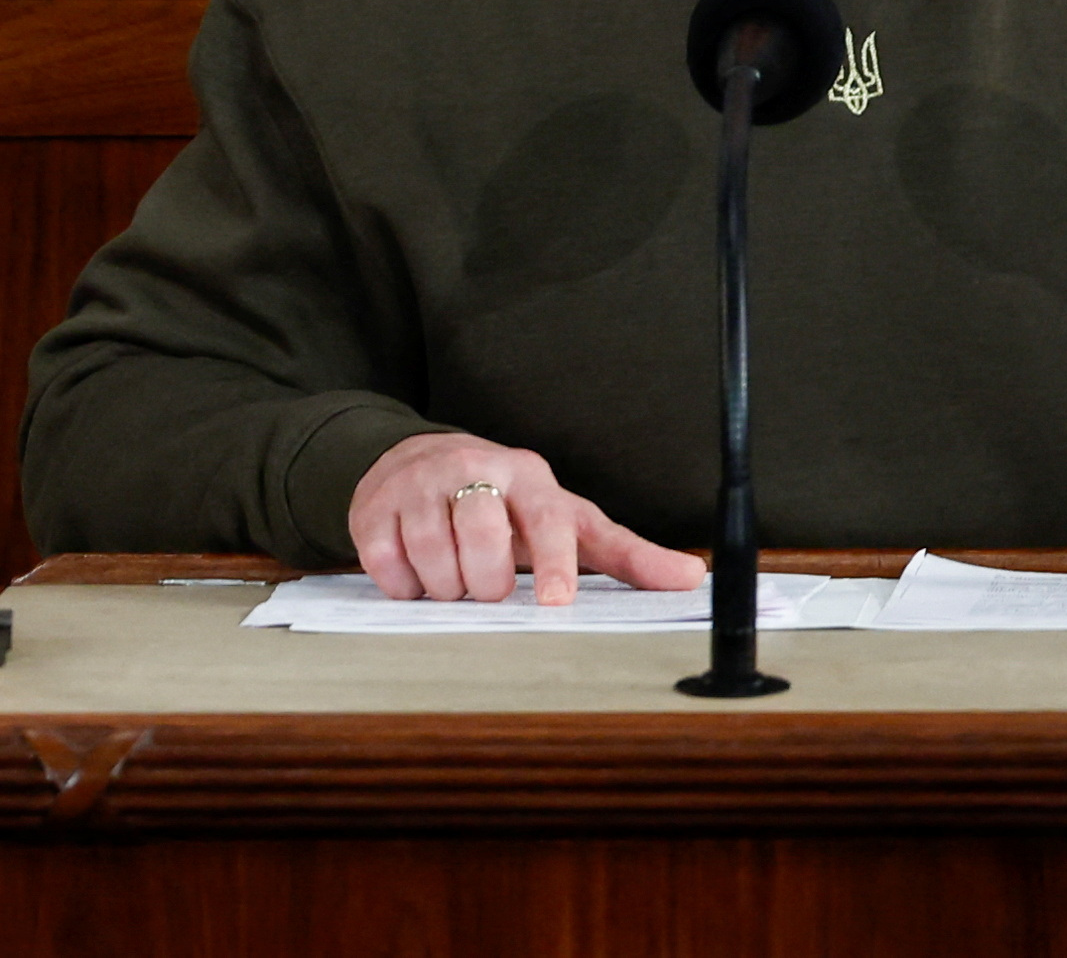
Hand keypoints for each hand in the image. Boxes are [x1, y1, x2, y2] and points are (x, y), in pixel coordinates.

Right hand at [346, 429, 700, 607]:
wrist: (422, 463)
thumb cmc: (510, 505)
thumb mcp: (567, 520)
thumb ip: (626, 554)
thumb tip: (693, 578)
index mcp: (529, 475)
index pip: (547, 518)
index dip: (553, 562)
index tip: (556, 603)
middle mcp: (474, 468)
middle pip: (483, 546)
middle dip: (487, 585)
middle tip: (486, 585)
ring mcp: (419, 484)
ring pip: (435, 561)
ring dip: (446, 589)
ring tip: (454, 577)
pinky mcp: (373, 506)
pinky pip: (387, 568)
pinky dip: (403, 585)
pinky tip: (416, 572)